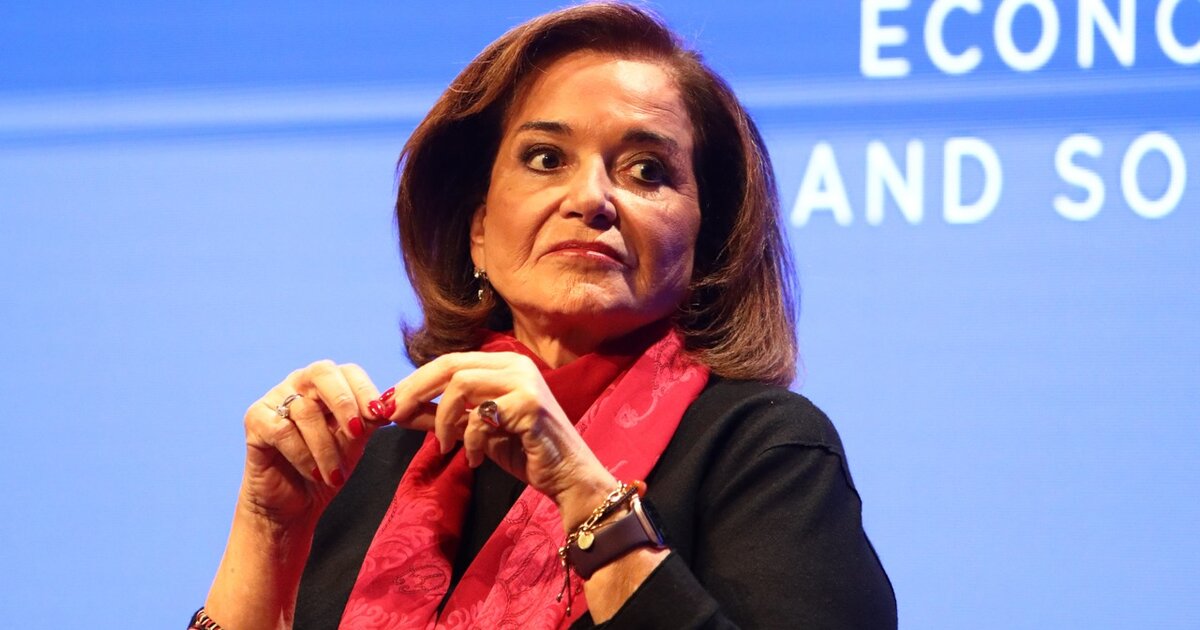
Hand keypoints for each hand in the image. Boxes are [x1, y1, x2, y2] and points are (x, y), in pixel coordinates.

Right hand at [240, 360, 381, 527]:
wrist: (294, 504)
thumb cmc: (326, 468)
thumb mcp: (354, 443)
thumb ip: (367, 421)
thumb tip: (387, 406)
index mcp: (327, 384)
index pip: (349, 372)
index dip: (366, 391)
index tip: (381, 416)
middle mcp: (299, 383)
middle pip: (322, 373)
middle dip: (345, 404)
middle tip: (357, 433)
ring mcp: (274, 399)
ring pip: (305, 411)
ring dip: (326, 448)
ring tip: (334, 476)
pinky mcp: (255, 420)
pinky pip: (282, 430)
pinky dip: (303, 455)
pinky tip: (314, 474)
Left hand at [371, 351, 616, 525]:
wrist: (568, 476)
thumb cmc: (525, 452)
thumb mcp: (476, 432)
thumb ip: (443, 418)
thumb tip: (399, 410)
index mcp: (503, 364)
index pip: (448, 361)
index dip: (414, 381)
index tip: (388, 403)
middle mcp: (514, 365)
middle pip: (449, 364)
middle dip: (415, 390)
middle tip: (393, 414)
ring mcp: (524, 382)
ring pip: (461, 384)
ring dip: (442, 419)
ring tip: (445, 446)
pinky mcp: (530, 405)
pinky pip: (481, 417)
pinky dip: (471, 441)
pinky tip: (476, 460)